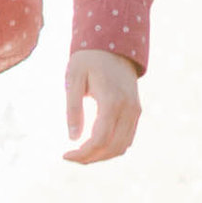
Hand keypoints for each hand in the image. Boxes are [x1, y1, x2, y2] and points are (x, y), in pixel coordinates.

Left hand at [63, 50, 140, 164]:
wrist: (113, 44)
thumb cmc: (88, 60)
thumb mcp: (73, 78)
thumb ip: (73, 108)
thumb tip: (73, 138)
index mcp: (112, 101)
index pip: (100, 139)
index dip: (83, 153)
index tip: (65, 155)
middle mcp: (128, 109)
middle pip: (113, 148)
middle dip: (91, 158)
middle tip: (70, 157)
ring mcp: (135, 111)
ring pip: (122, 147)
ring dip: (102, 156)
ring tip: (81, 154)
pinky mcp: (136, 111)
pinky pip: (127, 138)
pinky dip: (112, 148)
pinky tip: (94, 146)